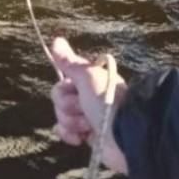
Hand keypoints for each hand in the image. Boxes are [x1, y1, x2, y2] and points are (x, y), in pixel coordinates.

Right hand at [49, 37, 128, 173]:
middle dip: (68, 106)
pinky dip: (70, 135)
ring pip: (61, 117)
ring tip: (88, 125)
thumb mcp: (87, 76)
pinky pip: (65, 133)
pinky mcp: (85, 135)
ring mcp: (85, 116)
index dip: (64, 88)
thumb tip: (56, 40)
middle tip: (83, 108)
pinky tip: (80, 137)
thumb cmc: (107, 101)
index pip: (62, 81)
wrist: (122, 133)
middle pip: (59, 100)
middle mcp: (86, 97)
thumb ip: (69, 62)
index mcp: (88, 81)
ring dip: (72, 122)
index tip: (74, 88)